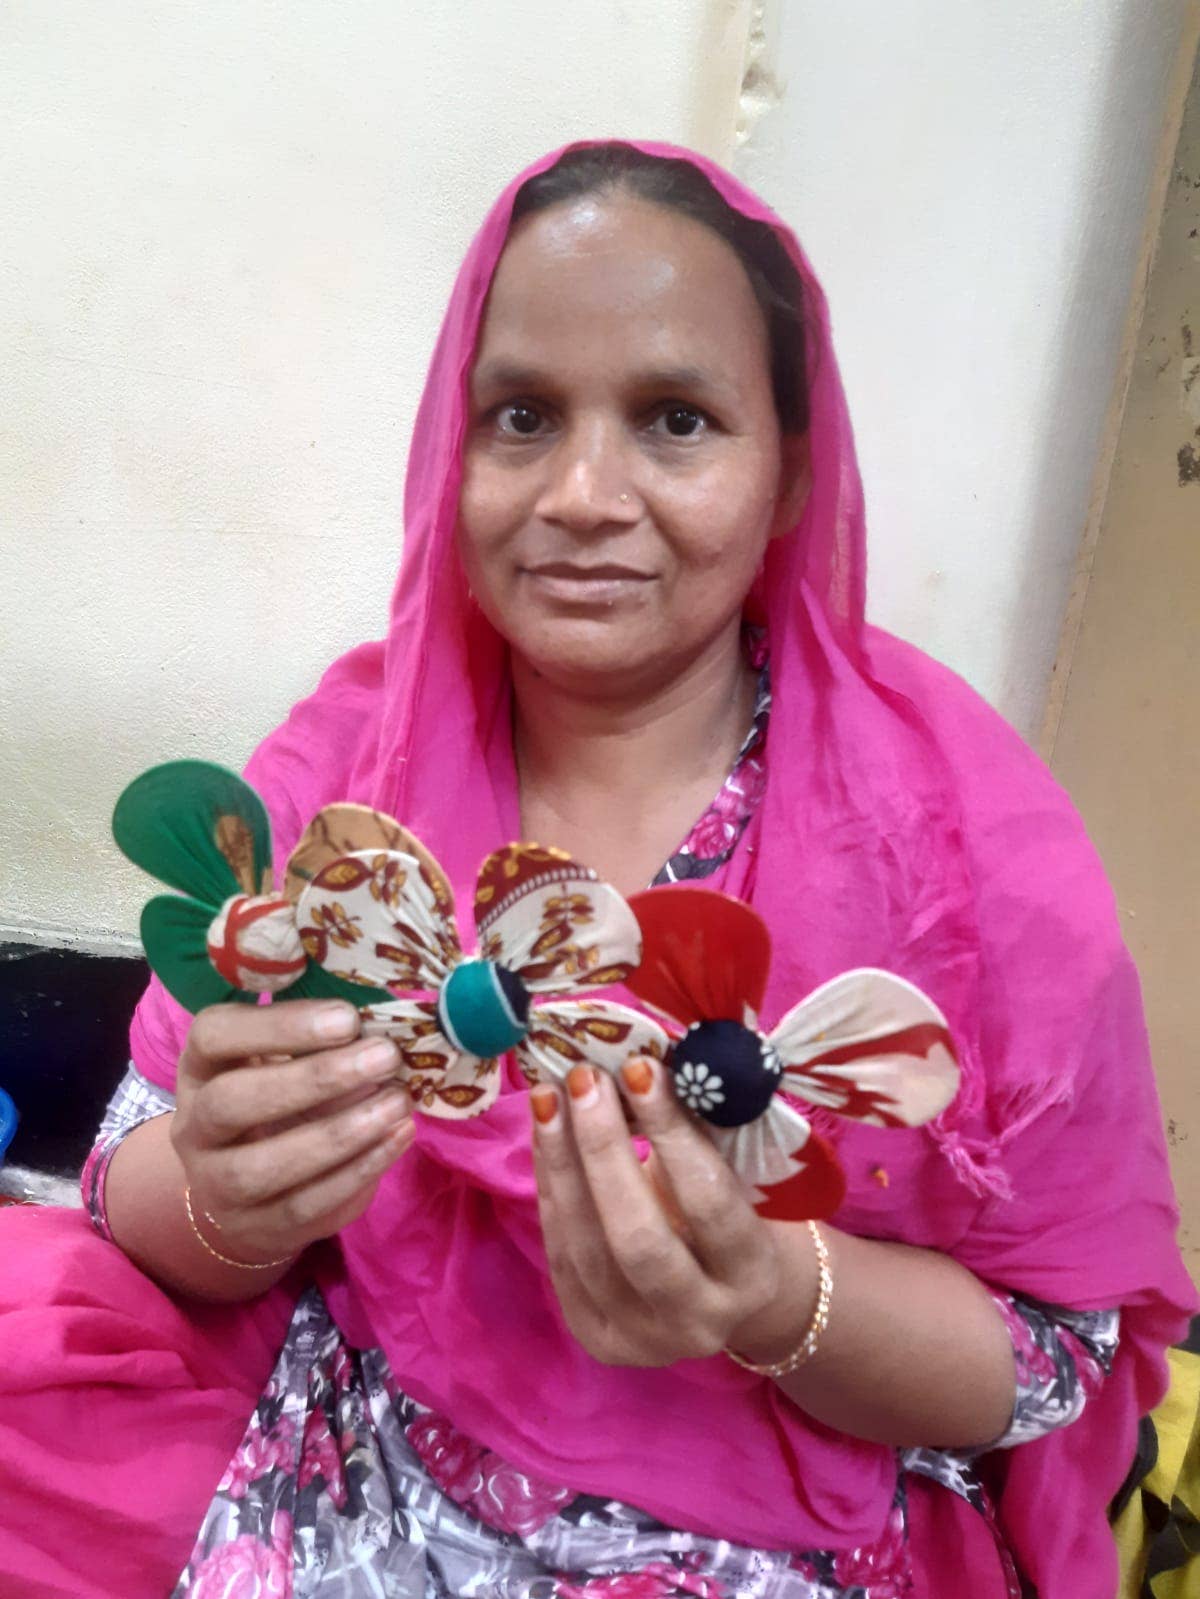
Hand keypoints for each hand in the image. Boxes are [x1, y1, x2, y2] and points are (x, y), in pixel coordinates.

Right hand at [171, 1000, 413, 1265]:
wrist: (250, 1193)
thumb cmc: (278, 1101)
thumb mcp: (283, 1062)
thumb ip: (320, 1043)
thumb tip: (382, 1031)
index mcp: (199, 1067)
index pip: (213, 1035)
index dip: (279, 1025)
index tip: (348, 1017)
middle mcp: (194, 1127)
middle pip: (231, 1102)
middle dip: (314, 1078)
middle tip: (384, 1057)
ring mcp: (215, 1184)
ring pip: (262, 1166)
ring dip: (340, 1133)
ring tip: (398, 1102)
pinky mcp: (253, 1228)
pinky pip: (303, 1206)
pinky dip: (358, 1171)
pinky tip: (398, 1137)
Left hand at [530, 1055, 810, 1365]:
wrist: (720, 1295)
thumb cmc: (726, 1213)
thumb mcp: (730, 1177)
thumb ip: (695, 1132)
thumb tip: (642, 1057)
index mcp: (750, 1275)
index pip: (707, 1200)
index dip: (670, 1132)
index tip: (639, 1067)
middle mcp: (700, 1319)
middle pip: (637, 1237)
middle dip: (603, 1150)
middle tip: (585, 1079)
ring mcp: (642, 1340)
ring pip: (586, 1248)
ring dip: (561, 1162)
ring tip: (549, 1097)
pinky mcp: (596, 1338)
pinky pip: (561, 1257)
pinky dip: (551, 1190)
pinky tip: (546, 1136)